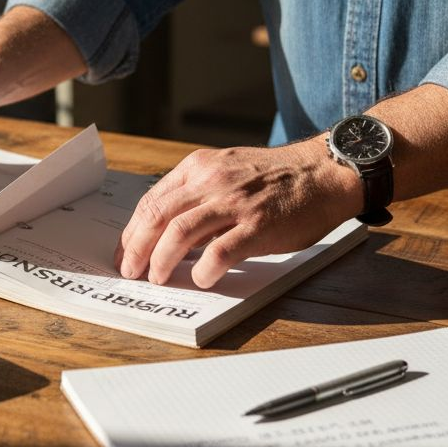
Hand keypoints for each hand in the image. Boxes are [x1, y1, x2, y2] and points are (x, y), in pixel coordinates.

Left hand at [116, 139, 359, 288]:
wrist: (323, 172)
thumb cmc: (276, 177)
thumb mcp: (227, 170)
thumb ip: (197, 194)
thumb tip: (169, 231)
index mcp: (198, 167)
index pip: (152, 201)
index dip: (132, 231)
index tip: (125, 251)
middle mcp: (210, 181)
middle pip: (157, 218)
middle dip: (136, 248)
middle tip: (130, 271)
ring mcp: (234, 203)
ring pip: (179, 234)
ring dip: (161, 261)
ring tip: (157, 278)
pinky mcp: (257, 225)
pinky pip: (219, 252)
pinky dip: (204, 270)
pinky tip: (201, 279)